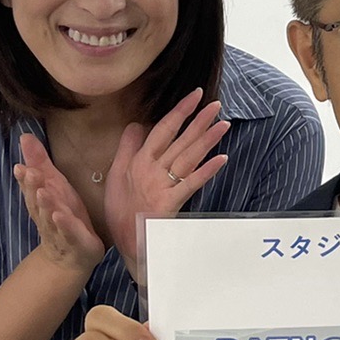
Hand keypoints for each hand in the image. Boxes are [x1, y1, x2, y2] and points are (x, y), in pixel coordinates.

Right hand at [14, 134, 103, 276]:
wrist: (71, 258)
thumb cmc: (63, 216)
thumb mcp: (55, 186)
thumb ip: (40, 163)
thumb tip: (24, 136)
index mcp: (42, 202)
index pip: (31, 188)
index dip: (25, 179)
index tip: (19, 166)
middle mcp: (47, 216)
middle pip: (37, 202)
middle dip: (32, 187)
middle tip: (29, 172)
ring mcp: (60, 231)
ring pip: (50, 217)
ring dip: (46, 205)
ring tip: (42, 191)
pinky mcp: (77, 242)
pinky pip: (70, 233)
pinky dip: (64, 225)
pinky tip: (60, 215)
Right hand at [104, 88, 230, 274]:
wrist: (125, 243)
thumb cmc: (121, 210)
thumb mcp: (115, 175)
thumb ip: (126, 148)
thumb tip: (136, 124)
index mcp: (139, 161)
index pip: (162, 129)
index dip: (179, 111)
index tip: (194, 96)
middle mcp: (151, 170)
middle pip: (179, 140)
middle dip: (198, 120)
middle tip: (216, 104)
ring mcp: (162, 186)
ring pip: (188, 157)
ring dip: (206, 140)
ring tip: (224, 124)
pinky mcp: (170, 203)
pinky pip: (191, 184)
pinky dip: (206, 171)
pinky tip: (221, 159)